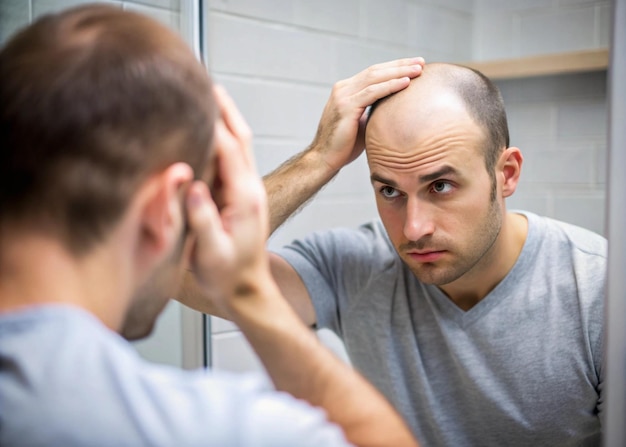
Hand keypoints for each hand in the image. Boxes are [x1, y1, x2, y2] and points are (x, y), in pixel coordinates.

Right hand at [185, 85, 269, 316]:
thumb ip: (203, 220)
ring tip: (207, 96)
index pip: (230, 149)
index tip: (198, 96)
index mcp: (244, 198)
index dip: (213, 121)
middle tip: (208, 83)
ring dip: (226, 120)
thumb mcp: (212, 253)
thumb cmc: (228, 276)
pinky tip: (206, 131)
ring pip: (240, 145)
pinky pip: (232, 159)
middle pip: (241, 138)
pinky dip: (221, 139)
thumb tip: (192, 186)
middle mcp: (250, 188)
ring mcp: (247, 191)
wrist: (245, 290)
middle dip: (225, 109)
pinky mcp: (239, 196)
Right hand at [310, 57, 424, 170]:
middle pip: (376, 70)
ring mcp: (343, 96)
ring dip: (399, 72)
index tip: (415, 65)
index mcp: (346, 90)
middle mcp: (343, 88)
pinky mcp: (346, 106)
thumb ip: (375, 111)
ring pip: (375, 77)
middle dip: (400, 65)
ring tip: (419, 69)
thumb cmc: (344, 146)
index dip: (395, 67)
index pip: (374, 73)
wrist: (324, 159)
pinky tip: (406, 82)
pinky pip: (372, 92)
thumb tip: (397, 109)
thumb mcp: (363, 122)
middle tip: (422, 62)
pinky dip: (390, 86)